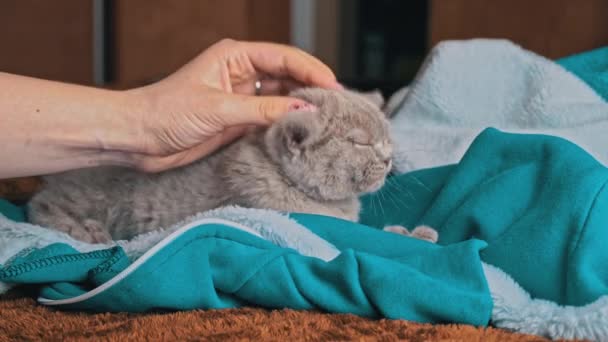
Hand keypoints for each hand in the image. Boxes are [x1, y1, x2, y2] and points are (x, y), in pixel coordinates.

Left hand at [127, 39, 341, 171]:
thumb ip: (263, 110)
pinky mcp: (239, 120)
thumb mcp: (218, 109)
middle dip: (312, 89)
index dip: (312, 70)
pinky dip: (286, 124)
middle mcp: (242, 74)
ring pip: (283, 98)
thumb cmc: (164, 112)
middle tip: (338, 106)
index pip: (284, 58)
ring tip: (326, 120)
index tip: (334, 87)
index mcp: (236, 57)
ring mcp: (242, 97)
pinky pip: (271, 118)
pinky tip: (302, 132)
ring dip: (301, 108)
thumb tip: (304, 110)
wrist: (138, 138)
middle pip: (288, 76)